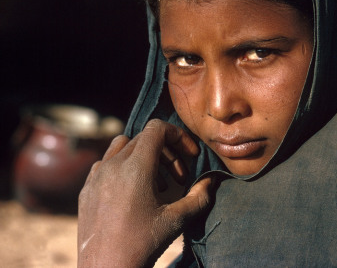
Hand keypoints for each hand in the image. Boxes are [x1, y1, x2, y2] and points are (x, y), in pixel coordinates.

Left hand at [77, 119, 213, 266]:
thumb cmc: (142, 246)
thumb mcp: (177, 220)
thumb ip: (199, 196)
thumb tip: (211, 180)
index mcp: (135, 168)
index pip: (157, 129)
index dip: (178, 136)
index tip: (190, 156)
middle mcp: (112, 166)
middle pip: (144, 139)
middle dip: (167, 152)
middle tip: (179, 178)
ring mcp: (95, 176)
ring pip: (122, 146)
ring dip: (144, 155)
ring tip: (156, 182)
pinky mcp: (86, 189)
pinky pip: (105, 162)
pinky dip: (122, 166)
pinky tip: (131, 191)